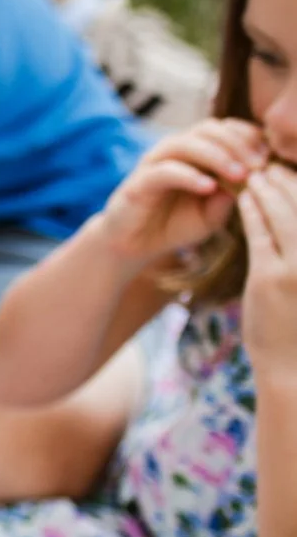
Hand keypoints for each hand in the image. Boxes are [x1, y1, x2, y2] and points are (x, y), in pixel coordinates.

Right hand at [93, 118, 270, 266]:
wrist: (135, 245)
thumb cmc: (175, 225)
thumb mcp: (213, 214)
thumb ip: (230, 198)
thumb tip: (251, 181)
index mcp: (196, 152)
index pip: (225, 129)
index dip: (249, 138)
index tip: (268, 159)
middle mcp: (175, 151)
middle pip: (209, 128)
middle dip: (238, 144)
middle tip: (258, 165)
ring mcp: (155, 163)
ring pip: (186, 143)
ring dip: (217, 156)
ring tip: (238, 175)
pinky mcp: (139, 182)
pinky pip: (165, 170)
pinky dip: (189, 176)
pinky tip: (209, 187)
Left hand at [239, 167, 296, 368]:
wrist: (295, 371)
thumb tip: (294, 214)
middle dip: (291, 179)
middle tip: (274, 165)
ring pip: (284, 213)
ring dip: (269, 189)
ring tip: (257, 175)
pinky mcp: (271, 278)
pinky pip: (259, 232)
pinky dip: (251, 210)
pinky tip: (245, 198)